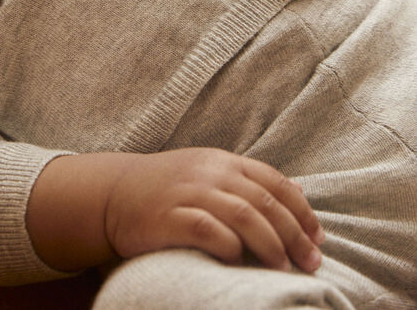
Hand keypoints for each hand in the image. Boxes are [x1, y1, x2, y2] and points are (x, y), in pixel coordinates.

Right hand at [103, 148, 323, 273]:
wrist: (112, 193)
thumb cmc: (166, 188)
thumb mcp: (208, 173)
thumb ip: (247, 181)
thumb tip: (297, 193)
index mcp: (222, 161)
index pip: (274, 181)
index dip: (301, 211)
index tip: (318, 239)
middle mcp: (209, 173)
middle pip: (264, 201)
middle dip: (295, 234)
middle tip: (312, 263)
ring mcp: (189, 192)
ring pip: (243, 214)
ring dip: (270, 244)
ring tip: (283, 268)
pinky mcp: (170, 216)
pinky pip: (209, 230)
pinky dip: (229, 246)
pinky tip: (238, 262)